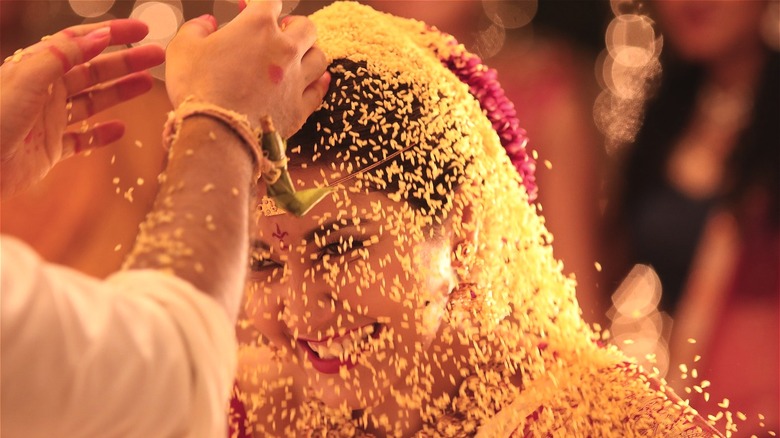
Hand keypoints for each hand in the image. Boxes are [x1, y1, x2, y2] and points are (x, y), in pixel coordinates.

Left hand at [0, 19, 164, 199]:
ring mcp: (50, 120)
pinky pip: (83, 139)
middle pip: (93, 70)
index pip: (80, 42)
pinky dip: (102, 134)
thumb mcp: (26, 80)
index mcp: (37, 68)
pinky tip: (121, 129)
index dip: (112, 34)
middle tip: (158, 56)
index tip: (142, 30)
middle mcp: (45, 90)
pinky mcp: (51, 149)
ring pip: (93, 100)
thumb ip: (62, 56)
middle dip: (126, 61)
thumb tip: (100, 36)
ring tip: (147, 84)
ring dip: (120, 91)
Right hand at [165, 0, 329, 138]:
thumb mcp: (182, 49)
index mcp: (258, 27)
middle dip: (294, 26)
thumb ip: (196, 29)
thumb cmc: (198, 90)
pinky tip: (317, 81)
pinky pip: (319, 91)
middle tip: (282, 32)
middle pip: (306, 27)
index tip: (250, 8)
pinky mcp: (300, 108)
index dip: (260, 3)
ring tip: (299, 57)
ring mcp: (296, 80)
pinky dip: (319, 83)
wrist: (216, 134)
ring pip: (319, 57)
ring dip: (309, 53)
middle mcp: (284, 50)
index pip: (270, 2)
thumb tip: (207, 23)